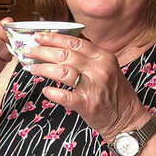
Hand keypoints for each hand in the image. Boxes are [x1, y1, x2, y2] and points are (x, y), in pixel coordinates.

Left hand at [26, 33, 147, 140]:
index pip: (75, 42)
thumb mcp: (107, 66)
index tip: (38, 36)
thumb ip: (88, 54)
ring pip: (62, 72)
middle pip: (65, 55)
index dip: (54, 38)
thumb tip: (65, 39)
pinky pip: (64, 96)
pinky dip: (52, 92)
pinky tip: (45, 90)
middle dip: (42, 51)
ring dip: (43, 69)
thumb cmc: (113, 92)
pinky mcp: (88, 105)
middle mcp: (100, 69)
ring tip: (32, 68)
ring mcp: (94, 88)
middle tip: (28, 51)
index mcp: (104, 57)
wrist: (127, 119)